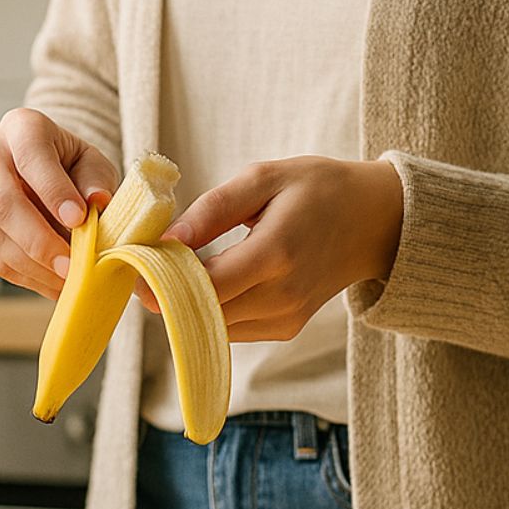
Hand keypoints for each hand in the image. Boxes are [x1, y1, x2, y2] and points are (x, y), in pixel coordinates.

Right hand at [0, 109, 118, 298]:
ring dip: (30, 264)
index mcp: (21, 126)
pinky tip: (49, 283)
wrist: (49, 176)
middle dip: (37, 239)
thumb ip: (96, 181)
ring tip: (65, 279)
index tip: (79, 220)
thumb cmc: (74, 168)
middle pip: (0, 200)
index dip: (53, 190)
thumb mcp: (94, 166)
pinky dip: (21, 274)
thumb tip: (96, 202)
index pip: (31, 156)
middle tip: (70, 265)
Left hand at [156, 157, 402, 341]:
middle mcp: (282, 296)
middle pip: (202, 312)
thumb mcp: (264, 179)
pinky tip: (207, 281)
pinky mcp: (284, 329)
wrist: (375, 221)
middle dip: (166, 292)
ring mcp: (285, 318)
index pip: (203, 287)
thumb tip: (166, 240)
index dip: (161, 282)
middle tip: (143, 266)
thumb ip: (212, 209)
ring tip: (174, 269)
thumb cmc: (319, 189)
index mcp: (275, 254)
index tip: (134, 266)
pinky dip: (210, 309)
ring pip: (211, 326)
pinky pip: (230, 328)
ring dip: (185, 303)